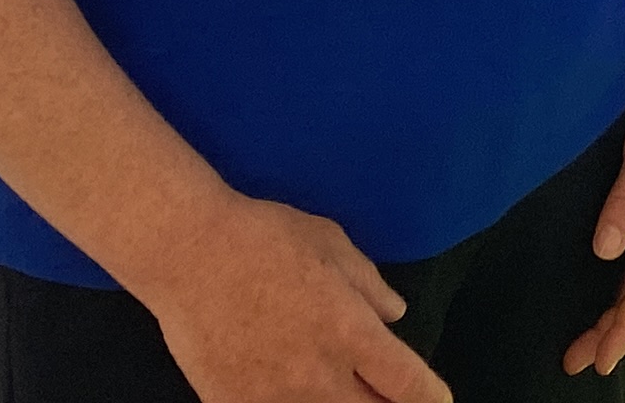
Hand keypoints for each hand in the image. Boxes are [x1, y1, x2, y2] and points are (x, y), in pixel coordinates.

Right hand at [137, 193, 445, 402]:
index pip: (409, 386)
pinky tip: (294, 392)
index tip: (437, 401)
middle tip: (387, 393)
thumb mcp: (332, 245)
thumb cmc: (264, 237)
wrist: (188, 253)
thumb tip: (394, 314)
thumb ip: (370, 286)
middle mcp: (318, 376)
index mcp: (350, 333)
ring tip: (341, 389)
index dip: (432, 399)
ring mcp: (274, 398)